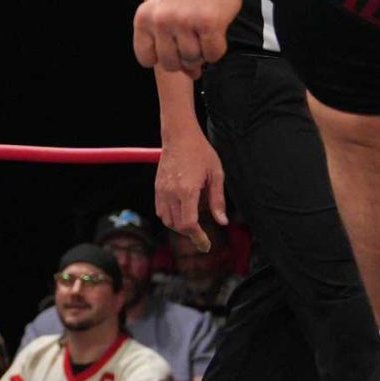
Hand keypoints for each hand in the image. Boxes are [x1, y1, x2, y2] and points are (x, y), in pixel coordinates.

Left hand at [133, 0, 242, 76]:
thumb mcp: (164, 12)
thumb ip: (168, 43)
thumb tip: (191, 75)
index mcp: (144, 18)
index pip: (146, 58)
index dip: (162, 58)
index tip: (173, 47)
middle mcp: (161, 20)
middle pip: (170, 64)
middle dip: (184, 59)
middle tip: (193, 40)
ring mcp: (184, 21)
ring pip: (193, 60)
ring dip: (202, 52)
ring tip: (204, 32)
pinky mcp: (208, 23)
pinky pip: (213, 54)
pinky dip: (218, 48)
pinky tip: (216, 31)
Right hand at [155, 128, 228, 248]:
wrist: (179, 136)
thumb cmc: (200, 152)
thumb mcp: (216, 174)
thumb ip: (218, 200)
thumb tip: (222, 222)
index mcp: (187, 190)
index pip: (188, 224)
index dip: (197, 237)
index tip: (205, 244)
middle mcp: (171, 192)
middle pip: (177, 225)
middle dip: (190, 233)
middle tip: (202, 235)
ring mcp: (161, 190)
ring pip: (167, 220)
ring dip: (179, 226)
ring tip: (193, 221)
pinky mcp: (157, 188)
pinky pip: (160, 211)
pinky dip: (170, 217)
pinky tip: (182, 211)